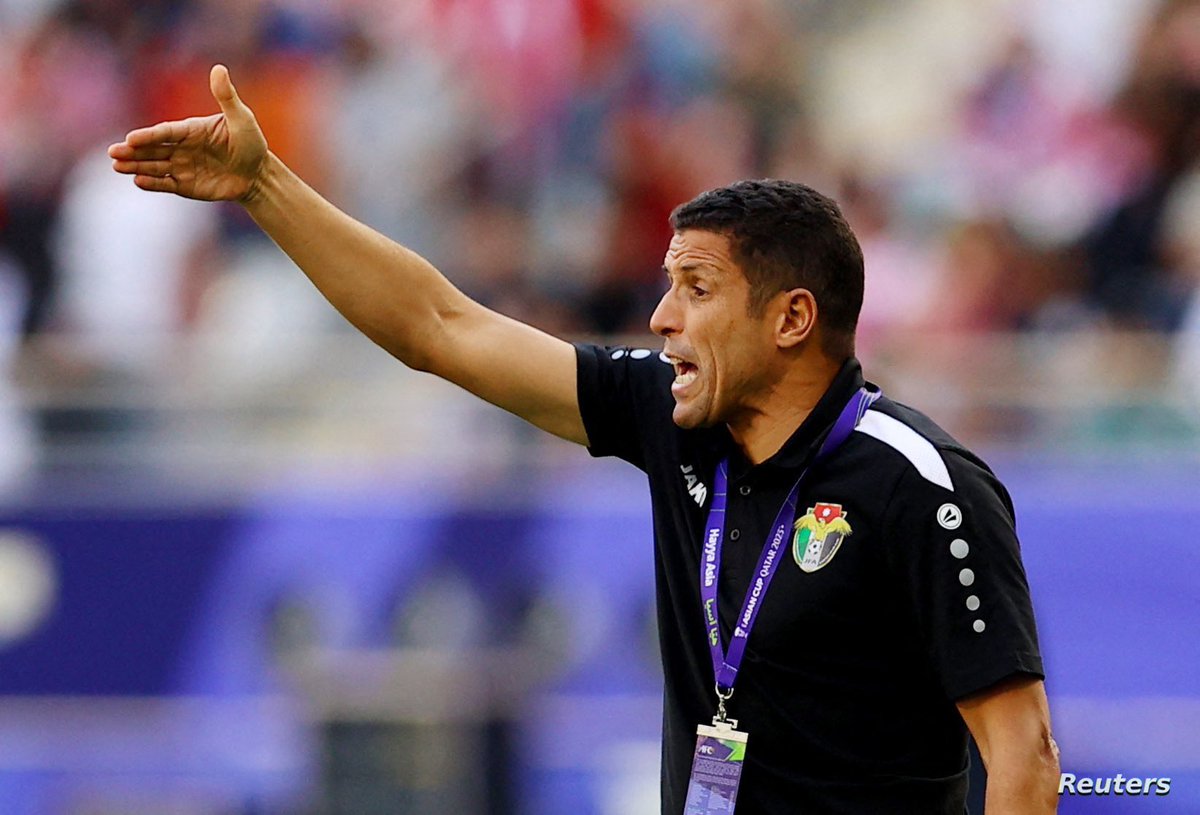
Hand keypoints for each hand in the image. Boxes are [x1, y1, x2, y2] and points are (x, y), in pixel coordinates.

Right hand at [109, 64, 267, 201]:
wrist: (258, 175)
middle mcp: (181, 147)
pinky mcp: (185, 185)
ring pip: (154, 166)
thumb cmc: (251, 143)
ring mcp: (181, 167)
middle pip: (152, 149)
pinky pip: (166, 184)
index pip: (165, 132)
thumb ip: (226, 97)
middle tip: (113, 153)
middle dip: (132, 151)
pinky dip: (153, 183)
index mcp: (190, 129)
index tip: (131, 138)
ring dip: (136, 166)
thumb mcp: (241, 119)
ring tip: (117, 166)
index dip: (149, 135)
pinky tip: (138, 181)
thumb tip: (219, 68)